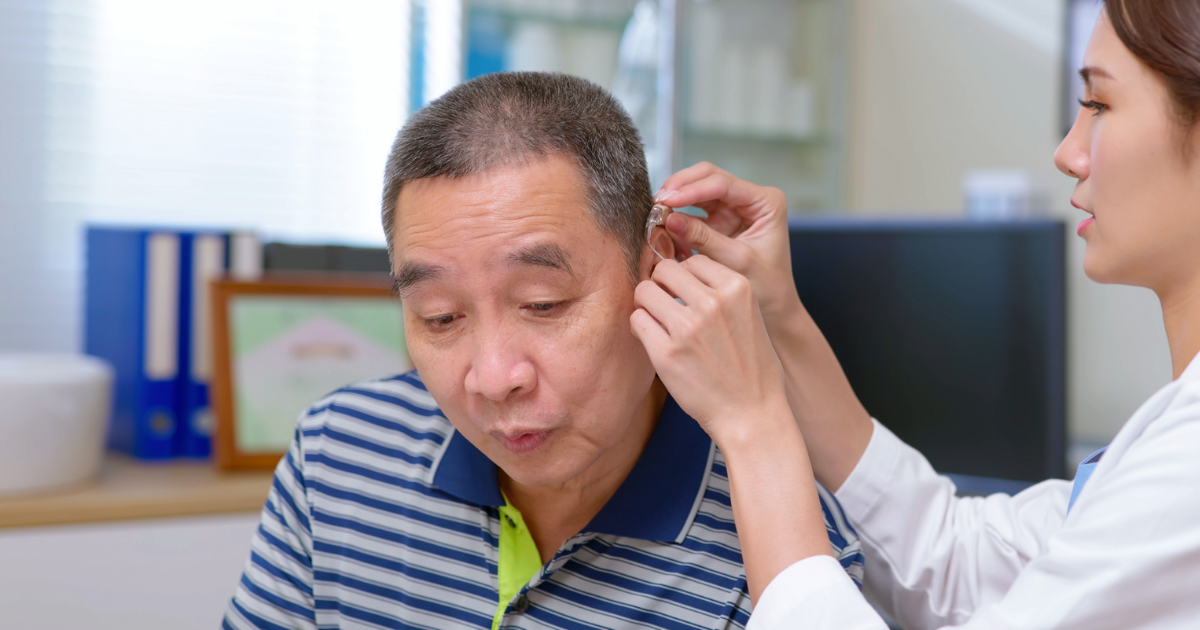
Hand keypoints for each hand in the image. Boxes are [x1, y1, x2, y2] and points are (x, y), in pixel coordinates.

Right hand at [655, 162, 800, 325]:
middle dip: (680, 188)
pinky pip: (693, 210)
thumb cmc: (768, 288)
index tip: (666, 201)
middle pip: (708, 177)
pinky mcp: (719, 221)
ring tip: (656, 217)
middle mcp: (750, 198)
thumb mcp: (736, 262)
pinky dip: (678, 218)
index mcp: (766, 202)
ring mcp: (733, 208)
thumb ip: (704, 239)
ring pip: (696, 190)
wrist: (775, 309)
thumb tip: (670, 219)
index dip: (692, 190)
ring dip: (676, 201)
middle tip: (656, 203)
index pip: (723, 184)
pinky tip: (666, 231)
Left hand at [657, 163, 873, 490]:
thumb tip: (681, 267)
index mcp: (737, 287)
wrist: (752, 415)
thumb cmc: (751, 368)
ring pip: (644, 291)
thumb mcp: (749, 315)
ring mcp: (688, 327)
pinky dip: (641, 329)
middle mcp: (713, 302)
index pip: (691, 259)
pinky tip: (655, 342)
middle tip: (665, 306)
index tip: (681, 291)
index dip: (682, 275)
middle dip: (661, 284)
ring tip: (660, 325)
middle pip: (664, 269)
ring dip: (647, 306)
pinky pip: (636, 320)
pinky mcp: (666, 352)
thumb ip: (720, 289)